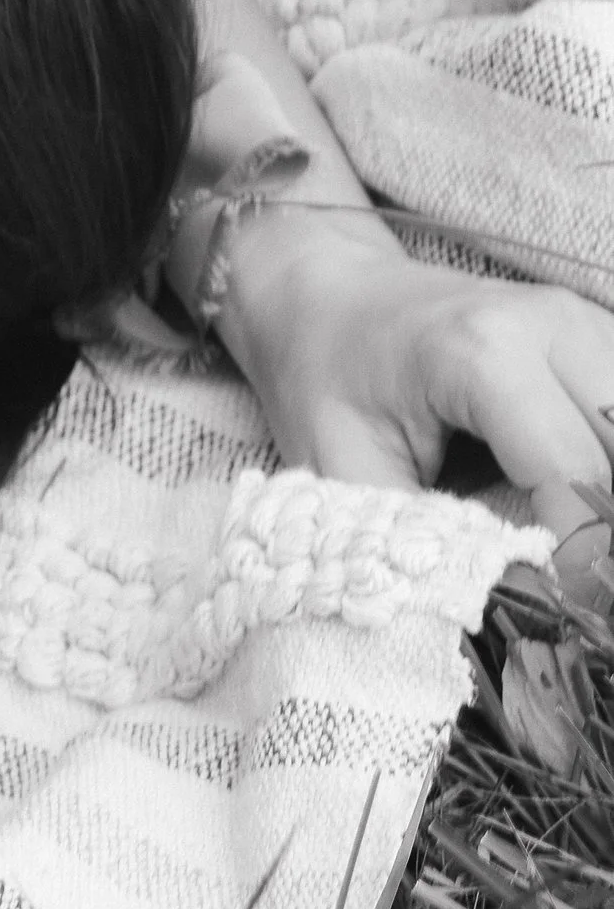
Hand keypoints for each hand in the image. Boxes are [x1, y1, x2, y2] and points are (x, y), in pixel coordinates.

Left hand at [227, 212, 613, 606]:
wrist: (324, 290)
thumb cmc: (324, 376)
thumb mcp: (342, 466)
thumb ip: (419, 538)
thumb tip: (498, 606)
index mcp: (481, 353)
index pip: (575, 474)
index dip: (586, 559)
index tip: (572, 618)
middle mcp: (548, 325)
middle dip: (607, 534)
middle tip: (583, 596)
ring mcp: (582, 321)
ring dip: (611, 499)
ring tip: (585, 560)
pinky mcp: (597, 333)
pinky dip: (612, 466)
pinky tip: (585, 510)